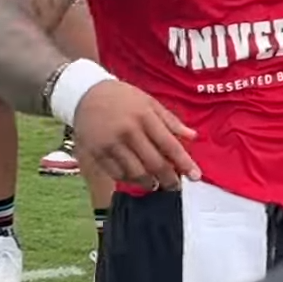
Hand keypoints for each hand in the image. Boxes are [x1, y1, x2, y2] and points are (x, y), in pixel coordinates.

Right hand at [71, 79, 200, 190]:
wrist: (86, 94)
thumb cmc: (123, 97)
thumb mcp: (149, 102)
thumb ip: (171, 121)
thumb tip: (193, 136)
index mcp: (145, 116)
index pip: (169, 145)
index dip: (184, 163)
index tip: (196, 177)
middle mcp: (128, 131)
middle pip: (154, 163)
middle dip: (169, 179)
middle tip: (176, 187)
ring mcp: (111, 144)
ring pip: (135, 172)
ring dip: (149, 183)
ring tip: (157, 185)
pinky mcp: (97, 153)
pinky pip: (116, 173)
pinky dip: (129, 180)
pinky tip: (137, 180)